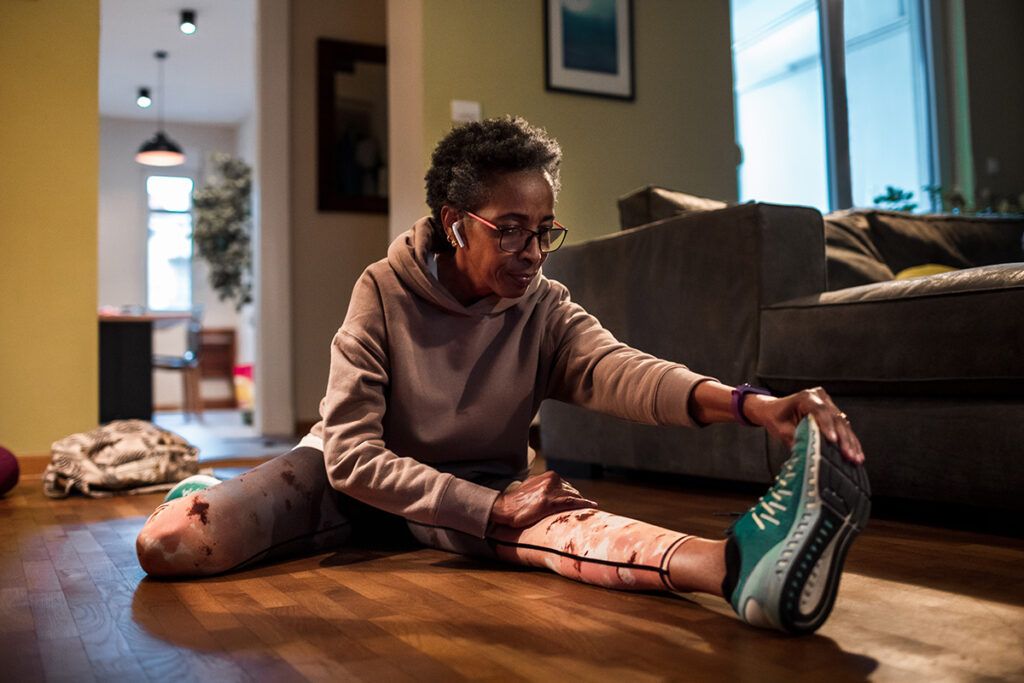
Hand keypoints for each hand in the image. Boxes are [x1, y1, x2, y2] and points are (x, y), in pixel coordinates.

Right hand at [488, 470, 597, 530]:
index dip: (573, 495)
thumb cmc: (516, 500)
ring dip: (580, 504)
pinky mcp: (550, 502)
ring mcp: (551, 491)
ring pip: (573, 496)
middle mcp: (552, 480)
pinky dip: (583, 504)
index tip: (580, 502)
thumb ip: (544, 486)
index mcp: (549, 476)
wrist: (504, 507)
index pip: (567, 486)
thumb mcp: (532, 486)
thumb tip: (551, 492)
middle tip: (583, 511)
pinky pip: (572, 502)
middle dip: (577, 500)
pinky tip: (592, 506)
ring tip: (587, 512)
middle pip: (572, 491)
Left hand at [746, 387, 864, 464]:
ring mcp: (828, 403)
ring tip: (856, 458)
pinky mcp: (833, 412)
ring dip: (850, 442)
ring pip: (843, 423)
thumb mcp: (780, 429)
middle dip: (843, 439)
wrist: (773, 409)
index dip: (827, 426)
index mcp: (805, 397)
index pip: (819, 411)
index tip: (833, 441)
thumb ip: (794, 438)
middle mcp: (819, 397)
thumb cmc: (775, 417)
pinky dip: (850, 441)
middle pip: (835, 418)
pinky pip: (843, 427)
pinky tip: (857, 453)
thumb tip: (807, 454)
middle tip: (848, 455)